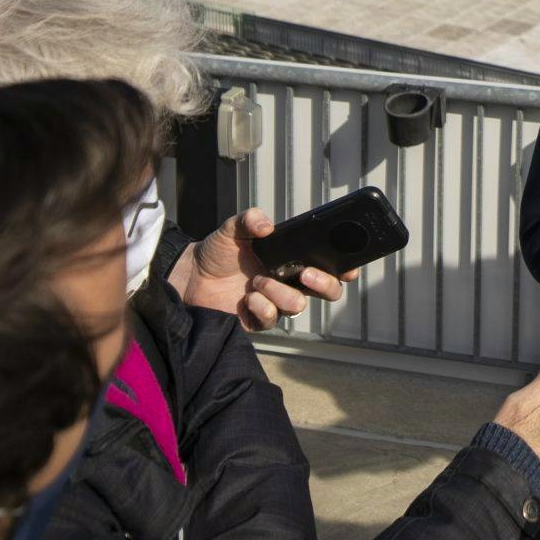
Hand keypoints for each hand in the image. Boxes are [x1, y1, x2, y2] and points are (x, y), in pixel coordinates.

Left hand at [171, 209, 358, 332]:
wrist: (190, 276)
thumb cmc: (218, 251)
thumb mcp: (232, 228)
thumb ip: (249, 219)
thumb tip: (267, 225)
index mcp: (293, 259)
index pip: (329, 265)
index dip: (345, 268)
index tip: (350, 268)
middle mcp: (289, 282)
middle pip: (328, 291)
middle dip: (323, 283)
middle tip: (304, 273)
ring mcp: (275, 302)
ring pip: (298, 305)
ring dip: (281, 292)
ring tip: (258, 281)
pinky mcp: (258, 320)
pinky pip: (271, 319)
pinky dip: (261, 306)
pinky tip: (247, 297)